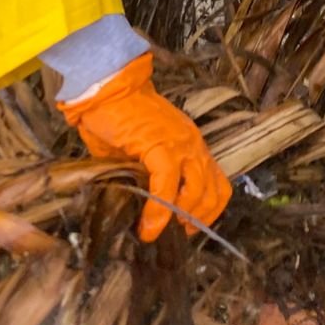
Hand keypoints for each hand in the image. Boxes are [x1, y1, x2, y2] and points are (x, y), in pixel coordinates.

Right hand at [59, 52, 231, 241]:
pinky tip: (147, 225)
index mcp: (192, 145)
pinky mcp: (160, 145)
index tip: (187, 229)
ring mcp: (180, 144)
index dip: (208, 212)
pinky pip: (167, 185)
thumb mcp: (143, 152)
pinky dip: (159, 210)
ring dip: (180, 219)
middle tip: (173, 235)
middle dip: (196, 220)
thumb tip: (146, 208)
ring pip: (197, 191)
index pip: (218, 184)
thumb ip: (151, 175)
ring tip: (158, 232)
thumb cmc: (118, 120)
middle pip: (213, 192)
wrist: (106, 89)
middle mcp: (193, 145)